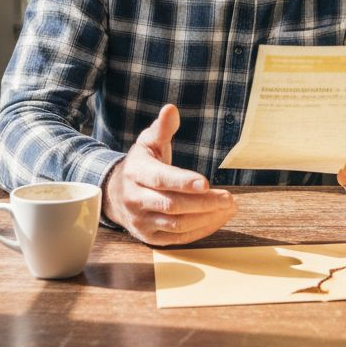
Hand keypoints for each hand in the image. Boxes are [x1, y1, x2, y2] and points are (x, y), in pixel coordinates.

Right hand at [101, 104, 235, 245]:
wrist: (116, 194)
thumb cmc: (141, 164)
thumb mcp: (148, 142)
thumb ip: (162, 128)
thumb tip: (171, 109)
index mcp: (136, 173)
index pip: (161, 179)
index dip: (183, 182)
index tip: (205, 183)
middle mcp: (136, 199)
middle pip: (172, 205)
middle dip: (203, 203)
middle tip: (229, 198)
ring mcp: (141, 221)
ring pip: (177, 225)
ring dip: (206, 218)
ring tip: (229, 208)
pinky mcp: (150, 237)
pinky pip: (178, 238)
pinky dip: (201, 230)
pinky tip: (218, 219)